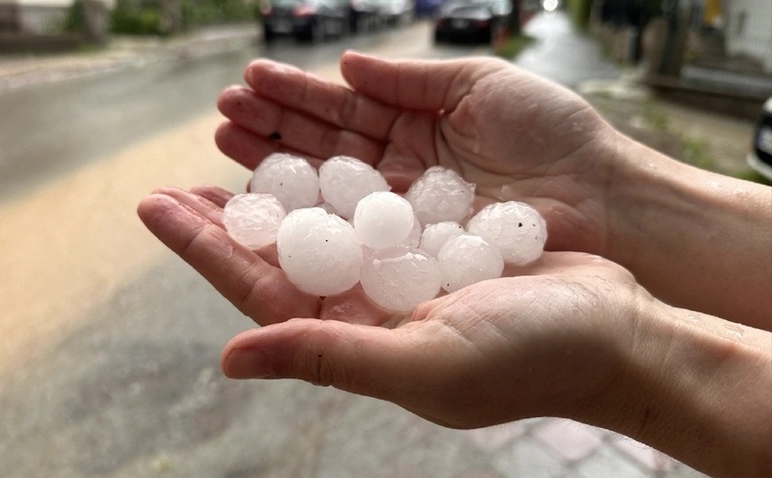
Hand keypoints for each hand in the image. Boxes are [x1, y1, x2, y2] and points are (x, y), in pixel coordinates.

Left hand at [137, 185, 640, 428]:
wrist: (617, 329)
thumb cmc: (527, 357)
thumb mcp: (420, 363)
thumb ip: (325, 356)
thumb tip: (229, 360)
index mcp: (353, 336)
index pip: (257, 286)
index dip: (203, 245)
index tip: (156, 203)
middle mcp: (368, 304)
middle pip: (279, 249)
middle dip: (226, 212)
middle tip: (179, 172)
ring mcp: (401, 270)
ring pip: (321, 216)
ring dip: (278, 180)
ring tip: (238, 141)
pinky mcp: (435, 239)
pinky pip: (372, 196)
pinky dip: (339, 169)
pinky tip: (315, 144)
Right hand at [215, 51, 619, 255]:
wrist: (604, 201)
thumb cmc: (553, 138)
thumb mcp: (479, 87)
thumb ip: (411, 80)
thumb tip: (348, 66)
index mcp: (414, 130)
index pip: (340, 113)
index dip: (293, 99)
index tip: (245, 85)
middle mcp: (397, 177)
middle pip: (321, 154)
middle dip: (270, 132)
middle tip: (219, 117)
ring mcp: (398, 220)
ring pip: (324, 194)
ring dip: (274, 170)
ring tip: (224, 145)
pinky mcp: (406, 258)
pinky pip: (346, 238)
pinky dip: (306, 221)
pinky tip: (265, 201)